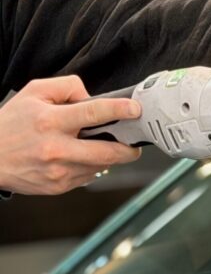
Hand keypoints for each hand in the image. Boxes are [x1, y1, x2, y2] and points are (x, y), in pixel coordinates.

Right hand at [0, 76, 141, 194]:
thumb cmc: (10, 124)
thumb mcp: (34, 93)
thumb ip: (67, 87)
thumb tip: (93, 97)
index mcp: (50, 121)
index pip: (93, 113)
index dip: (119, 110)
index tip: (135, 109)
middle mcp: (56, 148)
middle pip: (108, 152)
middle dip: (129, 148)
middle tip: (134, 142)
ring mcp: (59, 171)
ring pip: (102, 166)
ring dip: (110, 157)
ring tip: (104, 146)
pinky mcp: (59, 186)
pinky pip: (89, 176)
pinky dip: (93, 167)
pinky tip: (83, 157)